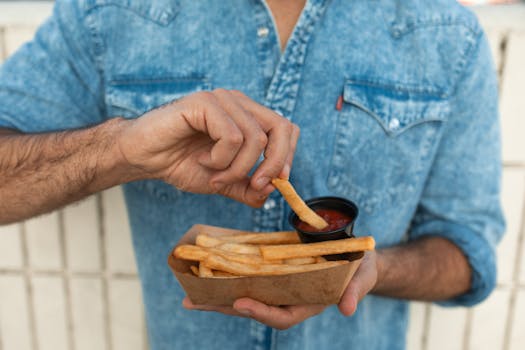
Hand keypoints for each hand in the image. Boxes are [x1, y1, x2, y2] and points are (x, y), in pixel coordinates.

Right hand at [116, 89, 299, 206]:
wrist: (144, 158)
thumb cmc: (180, 163)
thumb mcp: (223, 182)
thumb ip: (248, 187)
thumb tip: (273, 192)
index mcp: (247, 116)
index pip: (286, 129)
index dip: (287, 156)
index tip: (274, 182)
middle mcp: (239, 104)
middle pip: (280, 128)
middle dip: (272, 164)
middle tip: (254, 185)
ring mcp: (223, 100)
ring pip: (255, 139)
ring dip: (236, 169)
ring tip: (214, 175)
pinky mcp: (206, 103)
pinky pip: (232, 137)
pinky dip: (220, 159)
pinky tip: (202, 160)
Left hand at [182, 251, 377, 328]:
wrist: (357, 256)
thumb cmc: (361, 267)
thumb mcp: (363, 276)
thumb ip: (356, 291)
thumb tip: (347, 309)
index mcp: (307, 303)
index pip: (281, 315)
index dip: (261, 312)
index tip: (240, 302)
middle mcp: (289, 298)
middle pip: (254, 307)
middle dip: (224, 307)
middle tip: (193, 303)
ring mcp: (280, 287)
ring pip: (247, 294)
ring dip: (219, 297)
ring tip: (190, 295)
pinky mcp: (274, 272)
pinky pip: (250, 276)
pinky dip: (230, 276)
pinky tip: (210, 272)